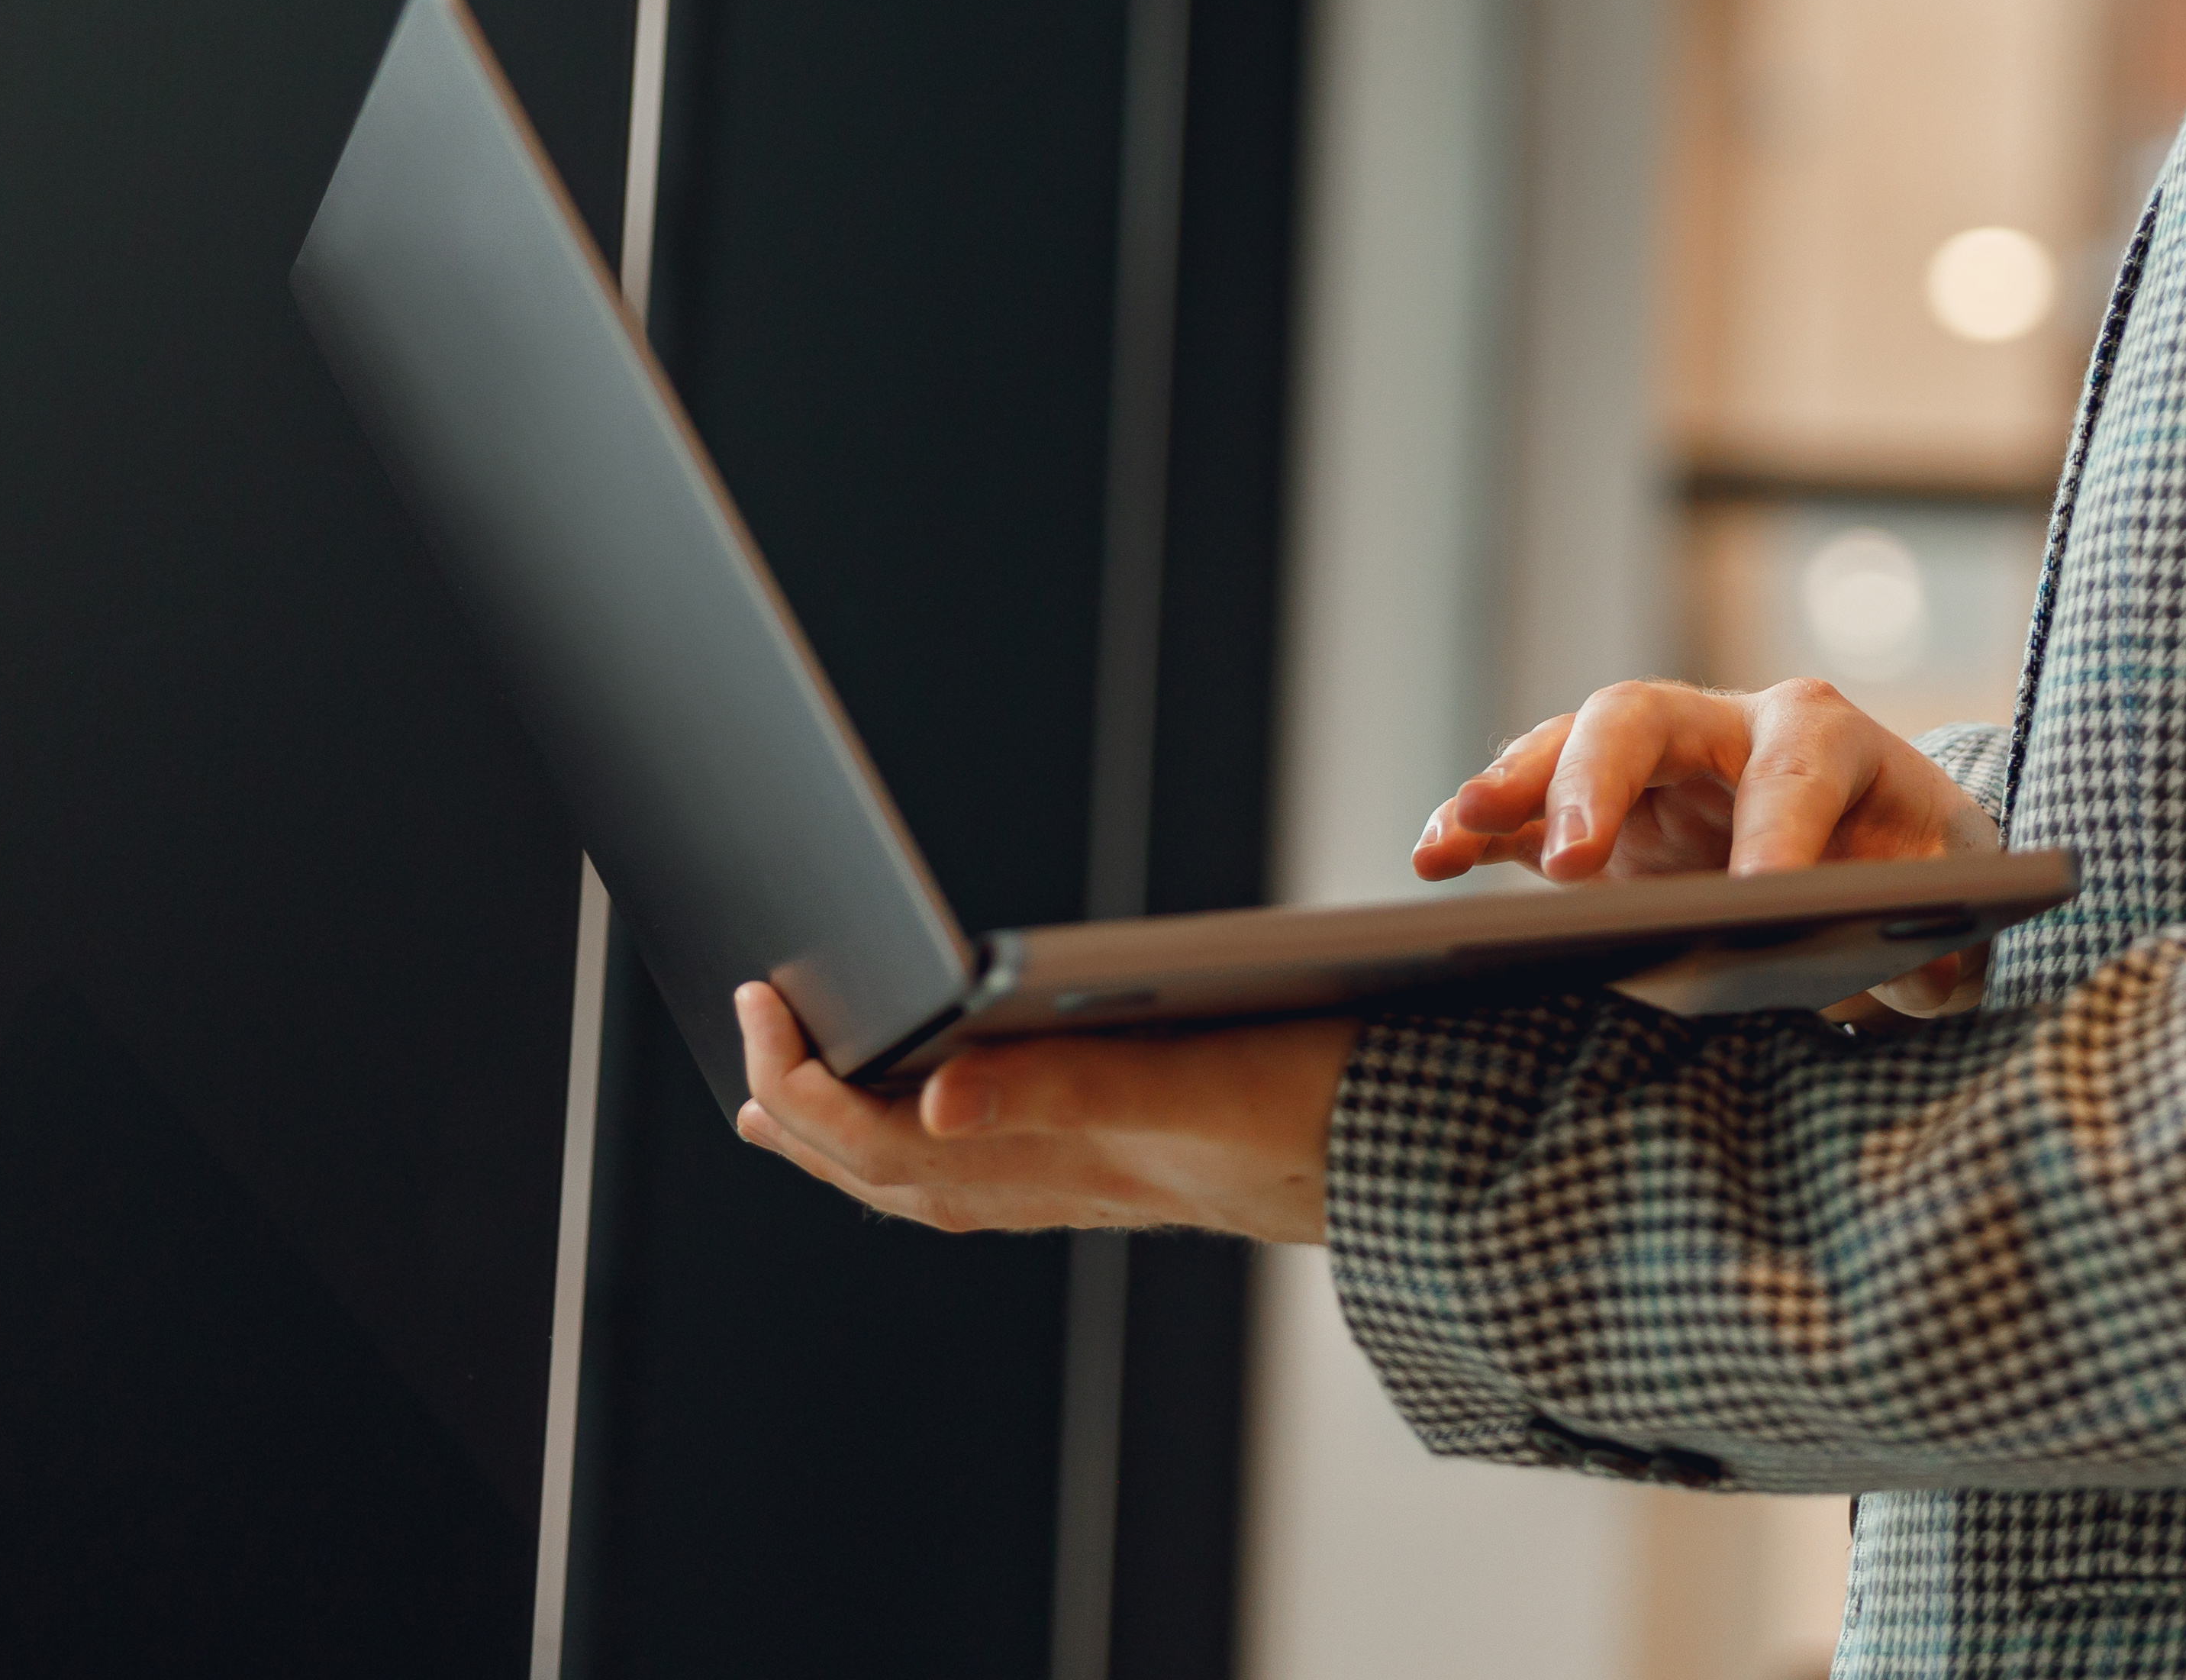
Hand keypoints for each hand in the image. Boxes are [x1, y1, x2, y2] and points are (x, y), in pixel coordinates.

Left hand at [731, 981, 1349, 1241]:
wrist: (1437, 1168)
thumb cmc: (1338, 1113)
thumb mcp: (1203, 1085)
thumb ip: (1071, 1089)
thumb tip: (930, 1101)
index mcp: (1070, 1156)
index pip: (888, 1143)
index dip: (805, 1083)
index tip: (758, 1000)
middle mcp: (1073, 1182)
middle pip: (892, 1173)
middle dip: (800, 1117)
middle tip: (748, 1040)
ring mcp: (1106, 1186)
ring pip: (938, 1182)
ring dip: (853, 1144)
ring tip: (796, 1100)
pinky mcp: (1144, 1173)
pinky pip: (996, 1175)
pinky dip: (935, 1144)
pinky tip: (947, 1115)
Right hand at [1411, 676, 1999, 1016]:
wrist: (1895, 861)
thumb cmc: (1928, 880)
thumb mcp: (1958, 914)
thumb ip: (1942, 950)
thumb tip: (1910, 970)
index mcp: (1826, 740)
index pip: (1796, 769)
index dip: (1778, 830)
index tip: (1759, 900)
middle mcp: (1727, 732)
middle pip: (1644, 717)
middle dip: (1602, 780)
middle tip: (1576, 865)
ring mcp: (1655, 771)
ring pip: (1570, 747)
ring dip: (1514, 786)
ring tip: (1455, 832)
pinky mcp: (1605, 819)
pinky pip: (1530, 810)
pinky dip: (1479, 828)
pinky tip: (1434, 859)